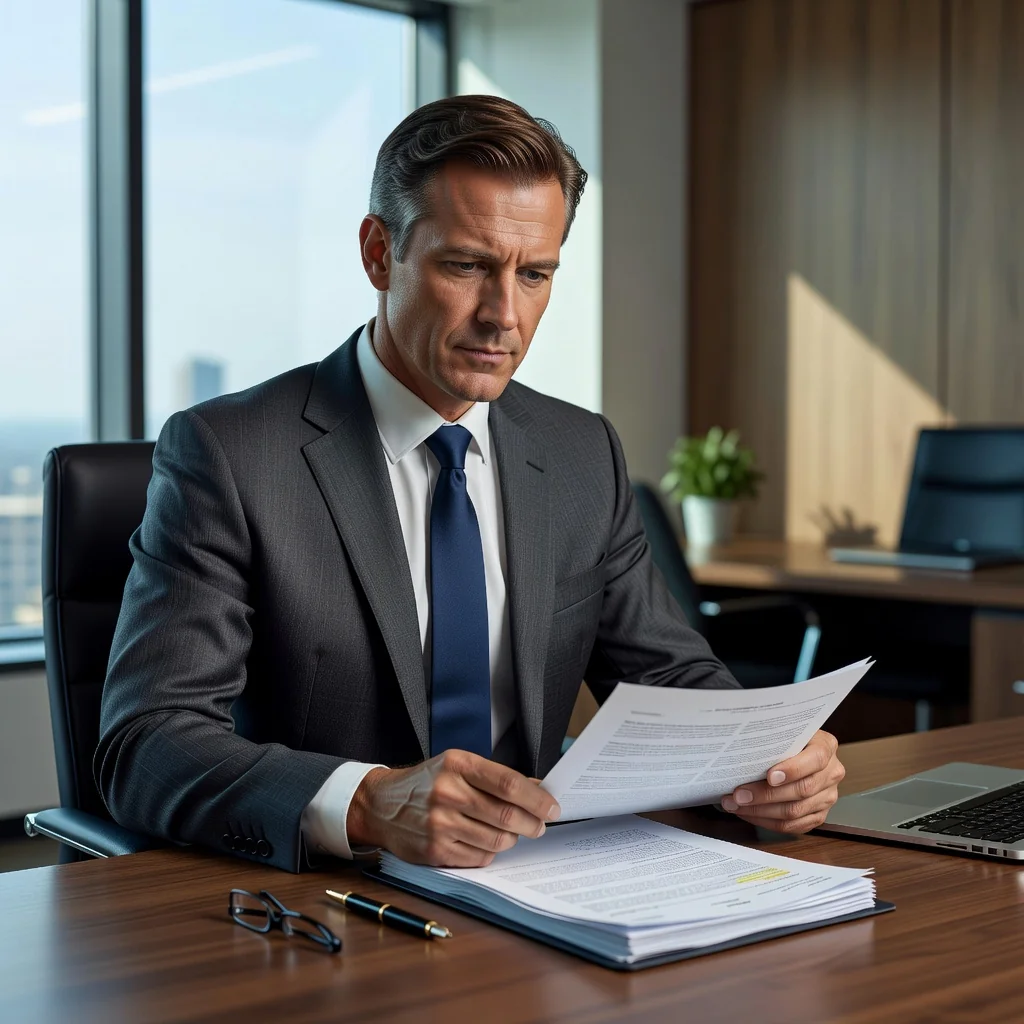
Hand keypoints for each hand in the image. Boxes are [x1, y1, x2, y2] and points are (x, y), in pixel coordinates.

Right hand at [346, 750, 560, 866]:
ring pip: (497, 839)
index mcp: (458, 764)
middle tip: (540, 825)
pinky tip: (487, 841)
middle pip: (506, 815)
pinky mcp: (435, 851)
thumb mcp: (458, 766)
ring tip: (512, 832)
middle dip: (532, 823)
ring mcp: (440, 824)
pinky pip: (480, 857)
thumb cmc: (428, 782)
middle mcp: (448, 793)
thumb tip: (539, 789)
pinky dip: (491, 850)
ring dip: (513, 839)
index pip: (508, 783)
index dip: (537, 798)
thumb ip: (496, 777)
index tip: (553, 807)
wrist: (381, 805)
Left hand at [720, 730, 844, 833]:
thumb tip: (743, 752)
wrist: (798, 750)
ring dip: (761, 811)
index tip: (769, 776)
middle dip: (765, 795)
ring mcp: (828, 796)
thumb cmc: (786, 740)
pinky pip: (795, 826)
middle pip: (802, 789)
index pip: (815, 758)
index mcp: (826, 746)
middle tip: (738, 795)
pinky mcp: (820, 815)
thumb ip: (773, 739)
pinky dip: (768, 822)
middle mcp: (832, 772)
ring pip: (796, 811)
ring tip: (736, 805)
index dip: (793, 769)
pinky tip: (749, 814)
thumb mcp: (785, 732)